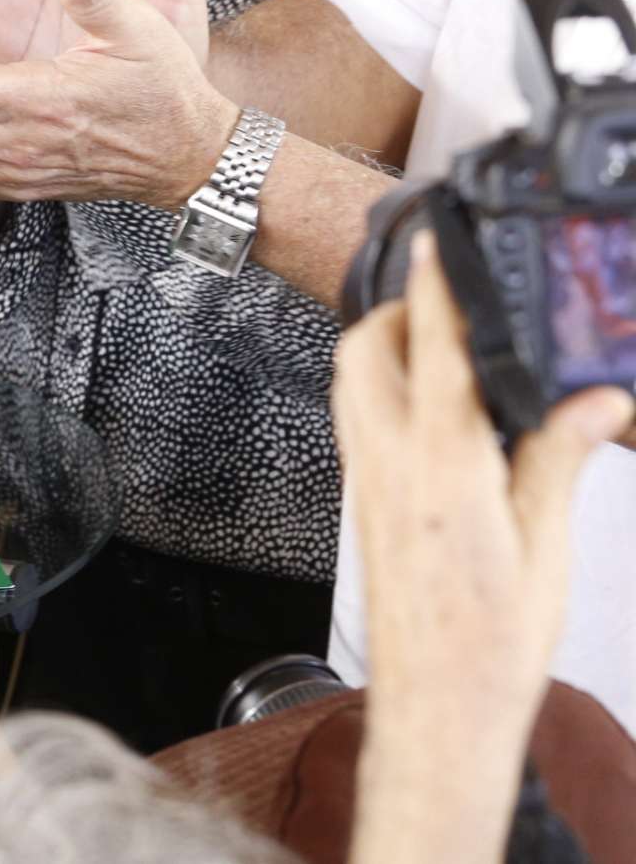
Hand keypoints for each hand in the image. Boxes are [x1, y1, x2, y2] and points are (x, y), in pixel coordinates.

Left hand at [339, 230, 633, 858]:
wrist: (437, 704)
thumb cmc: (491, 643)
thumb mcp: (547, 547)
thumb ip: (559, 460)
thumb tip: (593, 399)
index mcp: (444, 467)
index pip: (434, 350)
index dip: (437, 289)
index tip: (437, 242)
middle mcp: (389, 464)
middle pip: (367, 350)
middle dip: (401, 311)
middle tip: (449, 300)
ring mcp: (366, 481)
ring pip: (353, 382)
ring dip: (387, 348)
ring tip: (443, 345)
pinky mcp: (362, 502)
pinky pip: (357, 420)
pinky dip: (383, 390)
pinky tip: (429, 405)